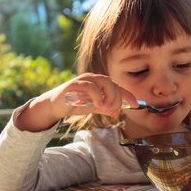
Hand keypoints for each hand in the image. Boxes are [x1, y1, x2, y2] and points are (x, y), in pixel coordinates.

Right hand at [15, 73, 138, 131]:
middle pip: (113, 84)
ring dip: (109, 96)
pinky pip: (90, 86)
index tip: (136, 105)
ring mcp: (84, 80)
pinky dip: (97, 95)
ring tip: (106, 108)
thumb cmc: (74, 103)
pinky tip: (98, 104)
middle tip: (113, 111)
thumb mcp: (93, 107)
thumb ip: (105, 108)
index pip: (118, 87)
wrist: (54, 105)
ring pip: (105, 82)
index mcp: (99, 83)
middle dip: (117, 98)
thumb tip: (118, 112)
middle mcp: (93, 79)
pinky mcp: (75, 85)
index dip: (128, 95)